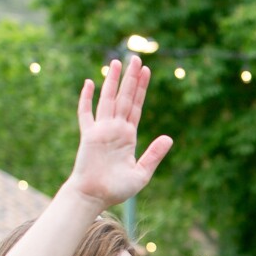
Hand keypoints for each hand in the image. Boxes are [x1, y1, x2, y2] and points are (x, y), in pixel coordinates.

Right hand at [66, 56, 173, 210]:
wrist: (94, 197)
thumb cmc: (116, 189)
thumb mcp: (142, 173)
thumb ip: (154, 155)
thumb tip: (169, 138)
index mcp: (128, 136)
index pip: (136, 106)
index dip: (141, 89)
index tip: (146, 71)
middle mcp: (115, 129)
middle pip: (124, 97)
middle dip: (130, 78)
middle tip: (135, 58)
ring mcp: (101, 130)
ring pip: (108, 100)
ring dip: (112, 81)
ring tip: (116, 62)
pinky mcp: (88, 135)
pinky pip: (86, 113)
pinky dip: (87, 98)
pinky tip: (90, 83)